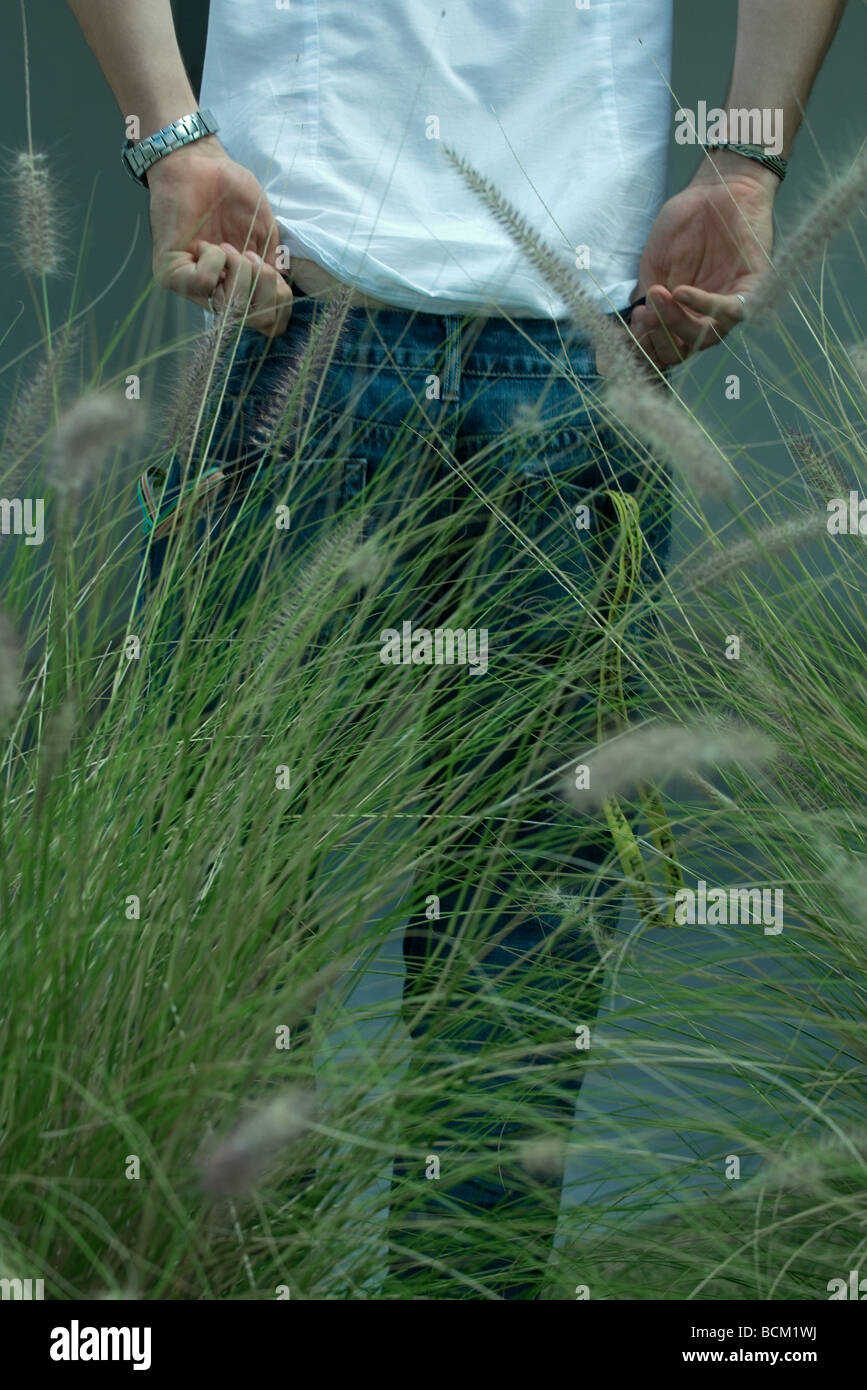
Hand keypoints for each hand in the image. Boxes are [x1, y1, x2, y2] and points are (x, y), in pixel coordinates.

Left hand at [147, 138, 292, 337]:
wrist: (199, 163)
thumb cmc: (231, 193)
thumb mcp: (265, 233)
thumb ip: (273, 267)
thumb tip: (279, 292)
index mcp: (243, 288)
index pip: (269, 324)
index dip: (280, 303)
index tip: (273, 270)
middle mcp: (219, 296)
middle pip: (255, 322)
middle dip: (263, 285)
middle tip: (250, 255)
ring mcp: (194, 289)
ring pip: (231, 306)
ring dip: (239, 269)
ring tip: (228, 245)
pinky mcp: (172, 275)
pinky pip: (204, 283)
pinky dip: (214, 260)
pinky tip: (207, 245)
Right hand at [629, 166, 775, 369]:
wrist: (715, 188)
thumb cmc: (685, 224)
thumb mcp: (656, 266)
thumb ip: (649, 299)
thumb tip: (636, 330)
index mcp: (681, 316)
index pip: (666, 348)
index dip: (648, 342)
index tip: (635, 319)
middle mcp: (705, 318)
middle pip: (684, 348)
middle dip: (660, 334)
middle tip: (645, 312)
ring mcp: (728, 306)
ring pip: (706, 336)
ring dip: (678, 321)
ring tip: (661, 296)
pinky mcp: (752, 290)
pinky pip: (731, 311)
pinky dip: (705, 306)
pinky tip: (682, 292)